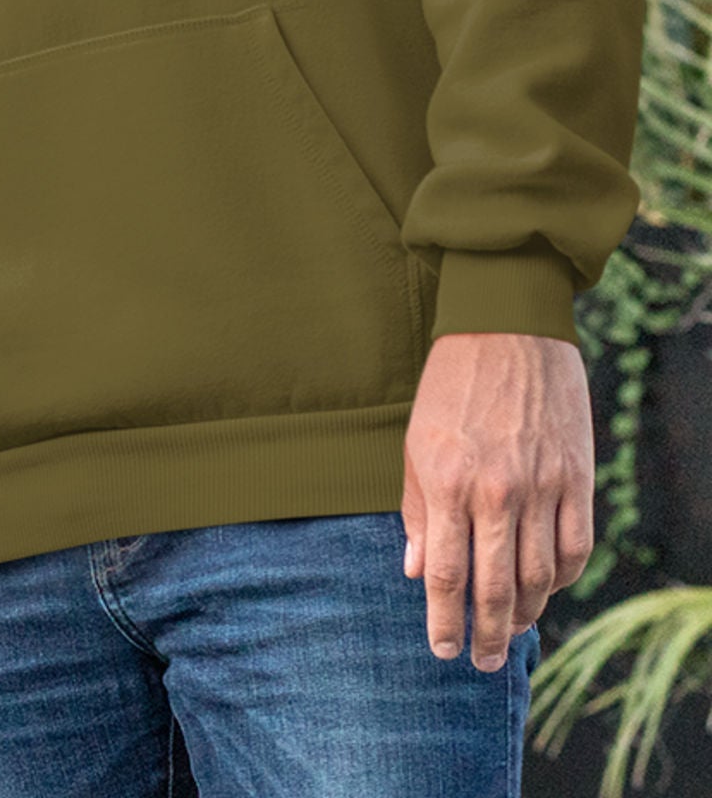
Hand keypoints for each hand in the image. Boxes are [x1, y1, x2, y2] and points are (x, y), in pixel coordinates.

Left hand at [402, 331, 594, 670]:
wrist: (508, 329)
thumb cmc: (451, 385)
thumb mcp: (416, 441)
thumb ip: (417, 508)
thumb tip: (415, 570)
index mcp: (447, 483)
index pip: (446, 573)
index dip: (443, 619)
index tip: (441, 649)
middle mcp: (497, 493)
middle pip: (496, 587)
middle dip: (487, 633)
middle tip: (480, 662)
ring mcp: (543, 488)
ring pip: (540, 576)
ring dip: (525, 613)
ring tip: (510, 632)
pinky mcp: (577, 480)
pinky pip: (575, 548)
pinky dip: (562, 578)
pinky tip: (546, 589)